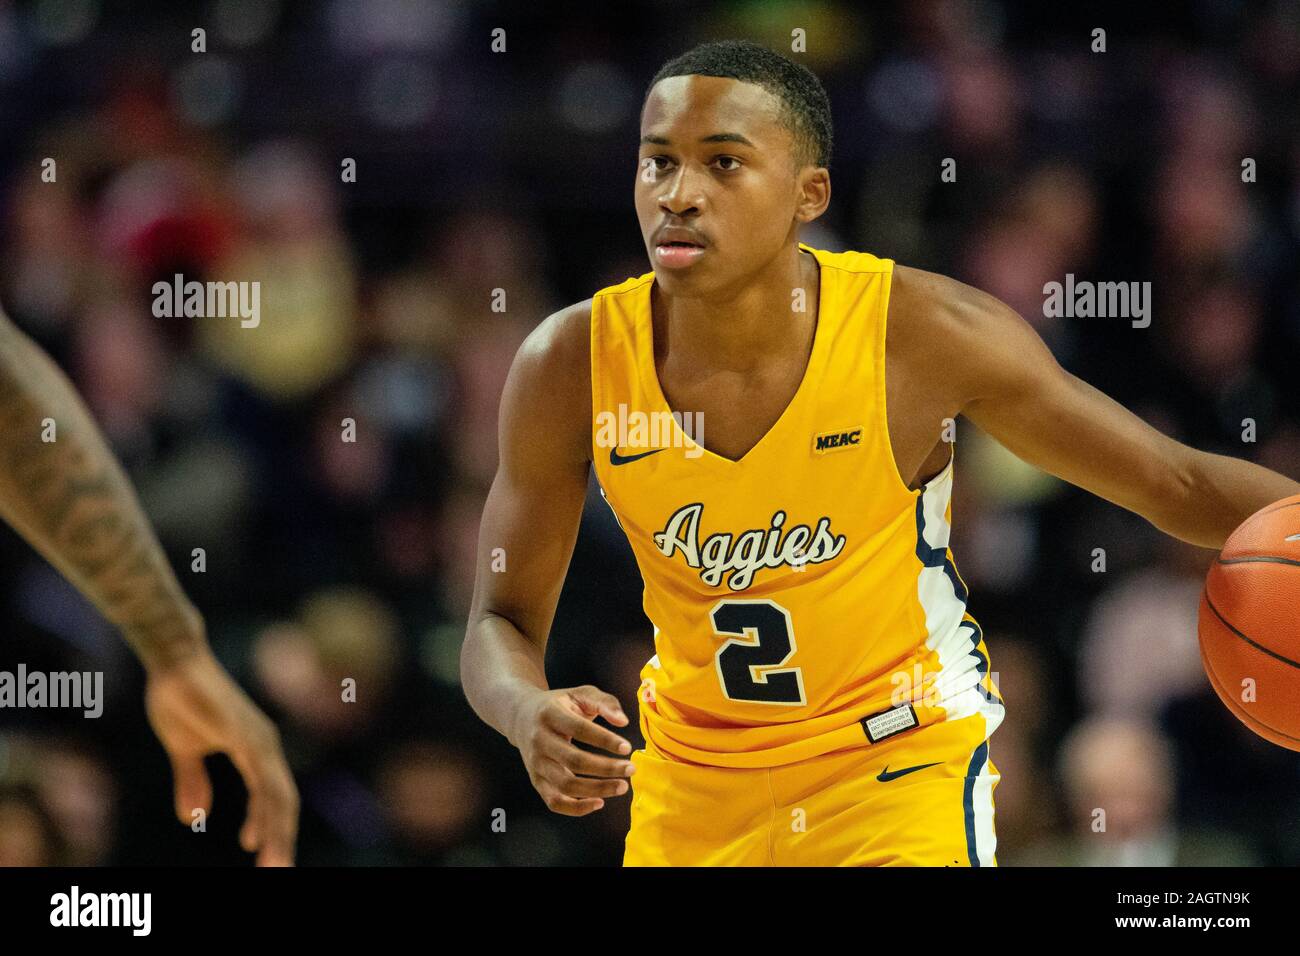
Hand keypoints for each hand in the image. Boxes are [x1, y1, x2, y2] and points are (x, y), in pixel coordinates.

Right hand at [144, 649, 298, 864]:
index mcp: (256, 750)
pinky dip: (261, 808)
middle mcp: (265, 745)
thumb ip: (193, 781)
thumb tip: (193, 817)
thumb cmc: (181, 699)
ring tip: (270, 865)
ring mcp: (257, 738)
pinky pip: (259, 777)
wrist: (174, 660)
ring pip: (277, 795)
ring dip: (275, 833)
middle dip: (282, 840)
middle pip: (284, 802)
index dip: (272, 829)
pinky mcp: (242, 733)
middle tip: (277, 873)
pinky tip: (256, 834)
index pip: (274, 798)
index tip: (266, 861)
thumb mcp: (185, 750)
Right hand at [510, 685, 633, 815]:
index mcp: (550, 714)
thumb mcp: (580, 693)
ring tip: (621, 786)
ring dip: (597, 790)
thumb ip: (605, 702)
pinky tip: (599, 802)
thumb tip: (624, 721)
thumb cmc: (558, 705)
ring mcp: (536, 763)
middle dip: (606, 768)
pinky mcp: (536, 780)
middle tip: (631, 769)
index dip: (605, 740)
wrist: (521, 716)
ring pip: (565, 785)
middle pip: (574, 761)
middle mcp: (540, 740)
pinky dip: (577, 808)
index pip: (580, 729)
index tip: (627, 747)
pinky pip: (554, 802)